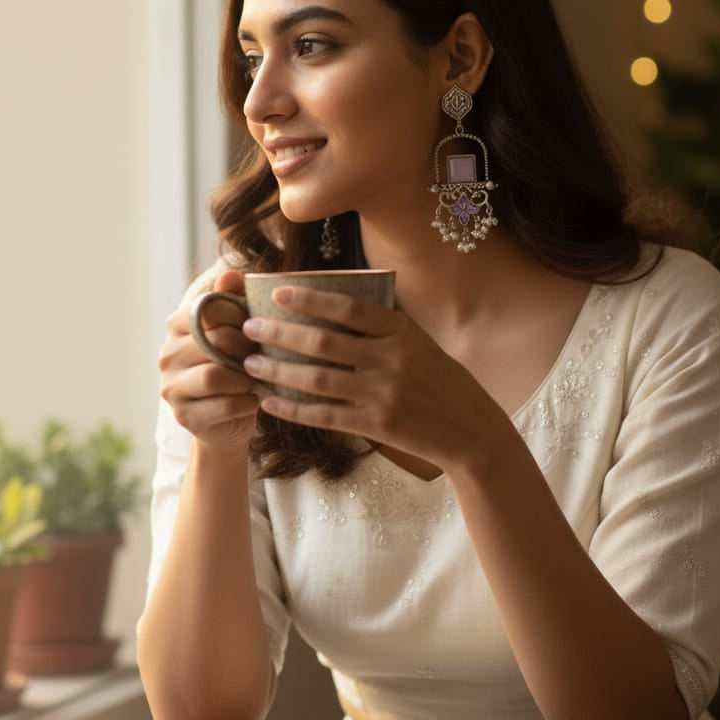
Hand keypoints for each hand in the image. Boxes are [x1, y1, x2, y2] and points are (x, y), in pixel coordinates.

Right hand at [159, 270, 261, 454]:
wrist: (230, 420)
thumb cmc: (237, 365)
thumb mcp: (239, 330)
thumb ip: (234, 300)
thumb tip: (232, 274)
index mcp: (176, 325)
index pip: (209, 308)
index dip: (240, 315)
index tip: (255, 328)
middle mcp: (167, 355)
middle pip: (215, 341)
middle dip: (247, 349)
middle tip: (261, 357)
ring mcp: (171, 387)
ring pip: (214, 375)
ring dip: (245, 377)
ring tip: (257, 378)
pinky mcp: (184, 416)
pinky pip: (223, 405)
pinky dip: (246, 402)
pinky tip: (253, 399)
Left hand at [241, 286, 504, 473]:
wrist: (469, 427)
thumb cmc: (438, 378)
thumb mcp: (418, 341)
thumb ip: (382, 325)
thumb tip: (333, 302)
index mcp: (400, 330)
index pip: (348, 308)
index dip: (310, 299)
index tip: (277, 292)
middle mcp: (391, 359)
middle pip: (324, 343)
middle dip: (280, 333)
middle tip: (249, 328)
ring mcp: (383, 394)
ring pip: (317, 380)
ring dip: (278, 371)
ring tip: (250, 364)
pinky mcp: (377, 425)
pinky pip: (324, 416)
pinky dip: (293, 409)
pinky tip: (270, 403)